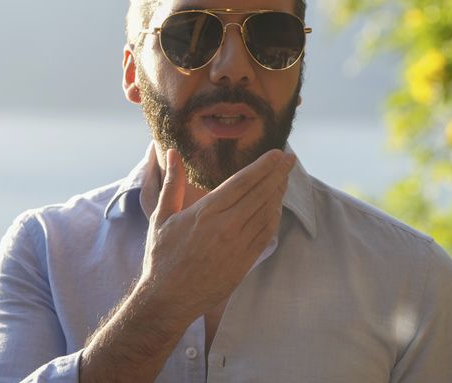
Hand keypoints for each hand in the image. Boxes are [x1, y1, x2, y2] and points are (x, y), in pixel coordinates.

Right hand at [139, 148, 295, 322]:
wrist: (168, 299)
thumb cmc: (161, 257)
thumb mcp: (161, 217)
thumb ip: (172, 183)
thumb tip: (172, 151)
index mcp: (206, 212)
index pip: (242, 181)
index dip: (263, 166)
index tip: (277, 153)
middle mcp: (226, 226)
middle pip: (260, 193)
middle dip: (278, 174)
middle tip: (290, 159)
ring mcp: (238, 245)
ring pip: (266, 213)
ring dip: (278, 193)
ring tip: (284, 178)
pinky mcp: (244, 262)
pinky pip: (266, 234)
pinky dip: (274, 217)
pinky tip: (276, 206)